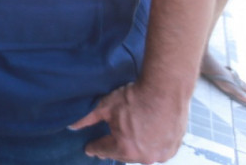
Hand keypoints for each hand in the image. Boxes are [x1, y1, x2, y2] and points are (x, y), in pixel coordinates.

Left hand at [69, 81, 187, 163]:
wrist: (166, 90)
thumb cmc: (135, 97)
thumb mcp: (106, 106)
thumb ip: (87, 118)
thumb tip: (71, 126)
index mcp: (125, 148)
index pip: (103, 151)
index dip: (94, 147)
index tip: (89, 147)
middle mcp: (144, 156)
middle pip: (123, 153)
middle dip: (116, 146)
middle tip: (111, 138)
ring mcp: (161, 154)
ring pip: (142, 153)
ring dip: (135, 146)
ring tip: (131, 134)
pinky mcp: (173, 148)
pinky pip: (158, 150)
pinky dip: (152, 144)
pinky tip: (147, 134)